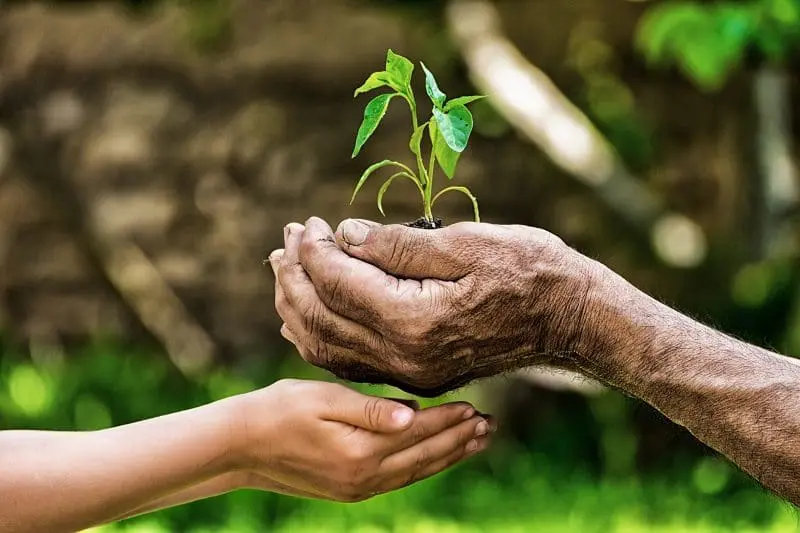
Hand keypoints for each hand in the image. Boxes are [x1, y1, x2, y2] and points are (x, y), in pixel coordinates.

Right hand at [231, 379, 491, 501]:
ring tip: (475, 441)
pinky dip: (424, 467)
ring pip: (416, 471)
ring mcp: (358, 488)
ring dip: (448, 456)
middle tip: (489, 426)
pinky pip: (399, 479)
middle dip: (459, 440)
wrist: (240, 446)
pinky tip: (435, 457)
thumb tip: (414, 415)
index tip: (475, 407)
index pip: (419, 433)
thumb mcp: (322, 398)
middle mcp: (364, 476)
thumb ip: (370, 409)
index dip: (448, 420)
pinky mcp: (350, 490)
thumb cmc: (279, 410)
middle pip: (425, 456)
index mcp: (360, 451)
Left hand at [270, 217, 599, 396]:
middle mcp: (405, 357)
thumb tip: (346, 236)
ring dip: (299, 307)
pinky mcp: (417, 375)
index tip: (307, 224)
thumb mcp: (468, 243)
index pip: (338, 284)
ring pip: (328, 347)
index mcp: (414, 320)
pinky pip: (350, 362)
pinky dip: (321, 336)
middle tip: (286, 240)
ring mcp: (410, 373)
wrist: (571, 320)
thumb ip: (399, 246)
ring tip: (286, 270)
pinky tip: (310, 314)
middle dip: (296, 276)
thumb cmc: (530, 270)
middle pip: (322, 319)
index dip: (314, 251)